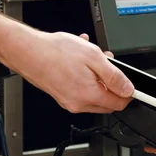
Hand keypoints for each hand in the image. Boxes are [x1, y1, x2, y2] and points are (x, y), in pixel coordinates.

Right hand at [12, 31, 132, 113]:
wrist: (26, 51)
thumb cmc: (54, 52)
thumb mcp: (93, 57)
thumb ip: (114, 76)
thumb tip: (128, 89)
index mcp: (89, 96)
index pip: (119, 104)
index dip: (128, 93)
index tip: (130, 83)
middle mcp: (78, 104)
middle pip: (107, 101)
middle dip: (112, 83)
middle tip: (108, 64)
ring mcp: (68, 101)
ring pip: (93, 94)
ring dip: (98, 77)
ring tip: (92, 57)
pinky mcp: (60, 95)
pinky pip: (80, 90)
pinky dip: (85, 77)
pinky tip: (80, 61)